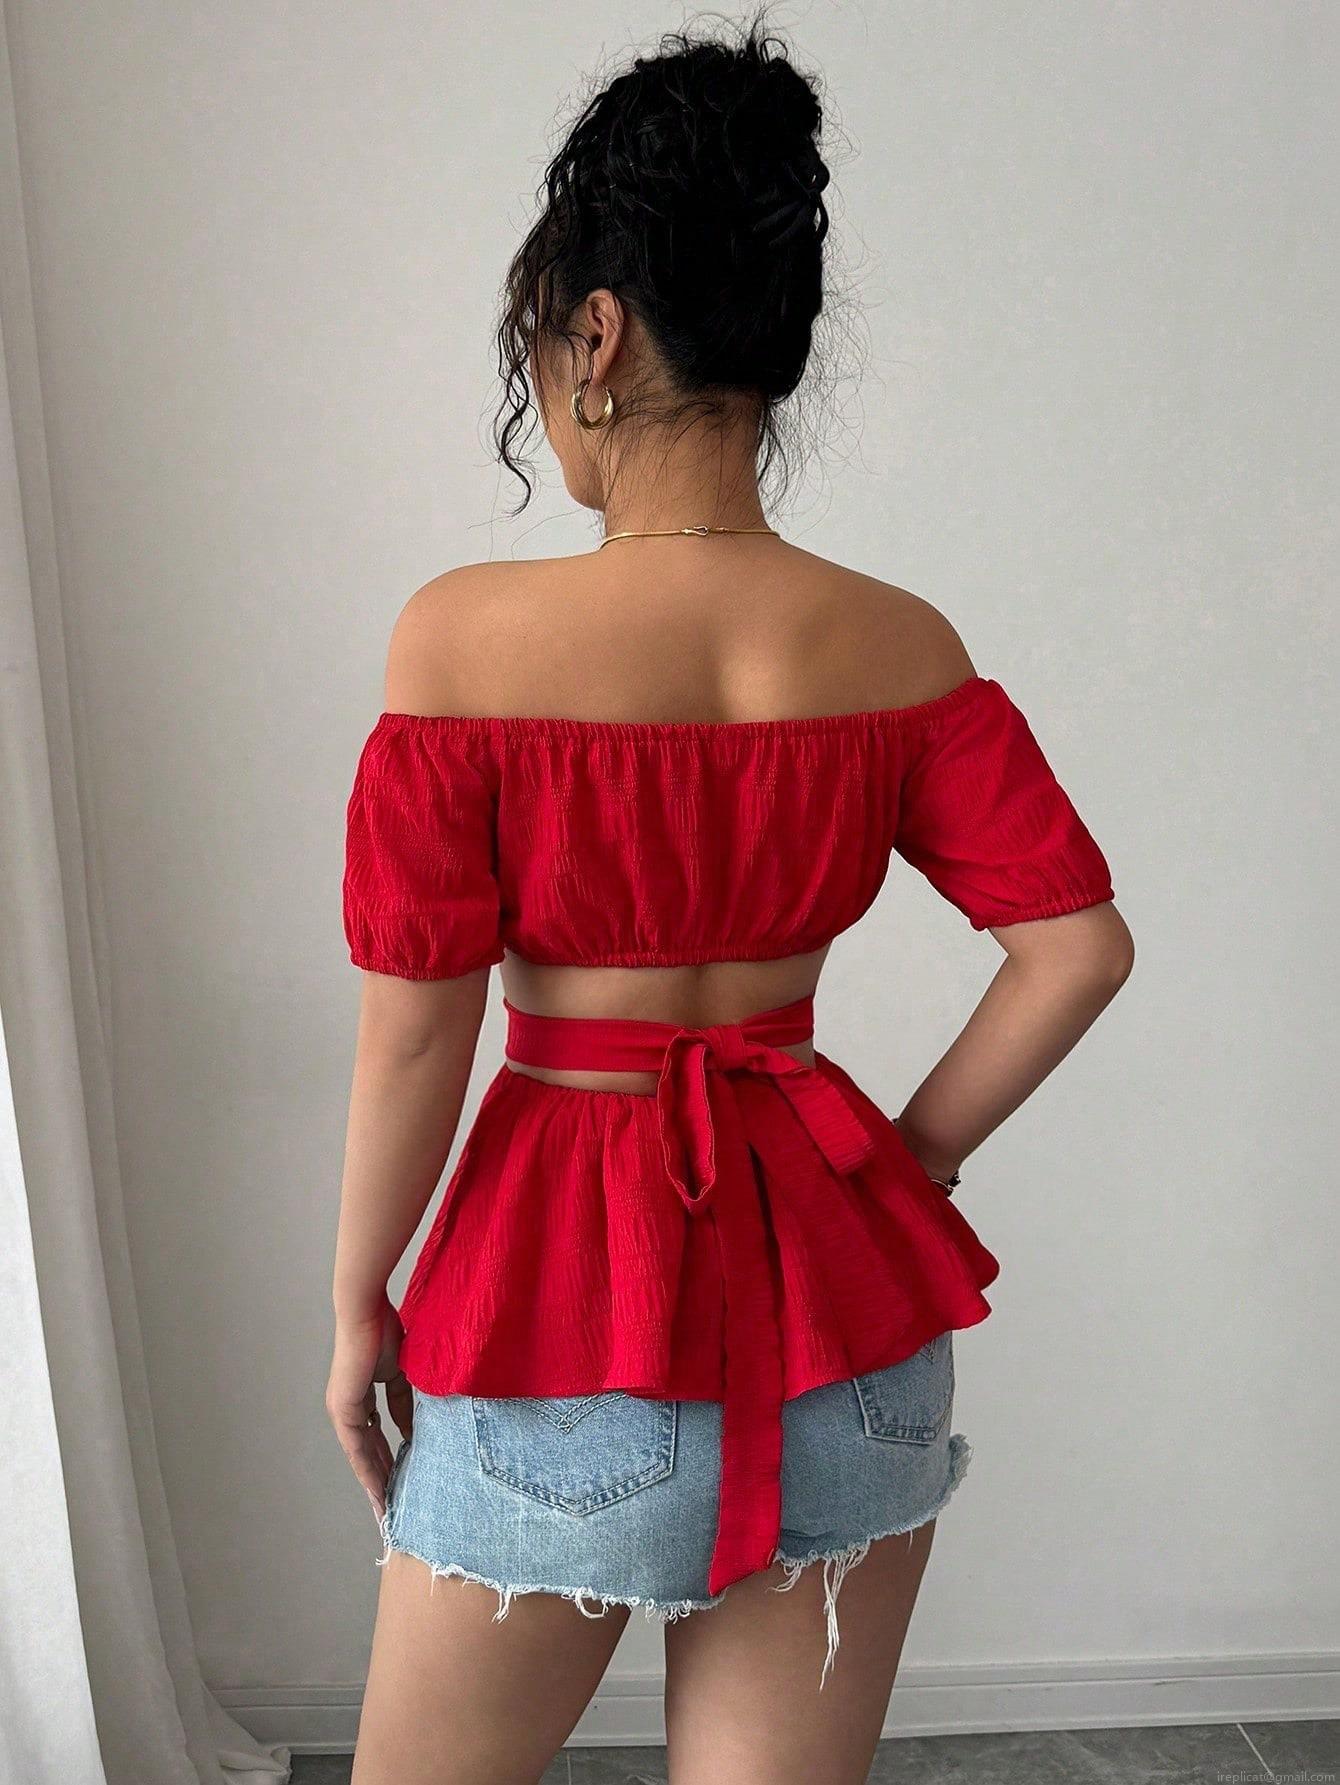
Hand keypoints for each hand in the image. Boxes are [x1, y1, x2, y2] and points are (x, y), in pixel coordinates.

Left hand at [325, 1295, 413, 1526]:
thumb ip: (405, 1403)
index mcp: (361, 1396)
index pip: (376, 1435)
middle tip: (392, 1505)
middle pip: (366, 1452)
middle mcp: (348, 1408)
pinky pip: (357, 1447)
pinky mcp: (344, 1409)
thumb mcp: (403, 1375)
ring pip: (360, 1456)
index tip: (402, 1477)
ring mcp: (343, 1410)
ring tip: (386, 1508)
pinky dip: (368, 1470)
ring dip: (374, 1482)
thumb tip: (411, 1431)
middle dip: (381, 1478)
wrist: (367, 1312)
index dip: (388, 1457)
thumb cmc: (387, 1331)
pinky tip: (379, 1489)